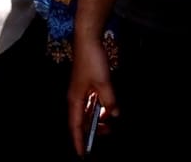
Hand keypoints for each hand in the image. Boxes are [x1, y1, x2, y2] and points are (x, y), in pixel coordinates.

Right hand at [68, 29, 117, 152]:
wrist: (88, 40)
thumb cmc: (93, 62)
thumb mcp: (104, 84)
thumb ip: (110, 101)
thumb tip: (114, 115)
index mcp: (75, 99)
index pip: (75, 126)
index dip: (78, 141)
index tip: (82, 155)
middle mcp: (75, 97)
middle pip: (81, 120)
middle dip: (90, 131)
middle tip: (105, 135)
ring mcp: (80, 90)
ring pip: (87, 111)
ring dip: (96, 119)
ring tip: (108, 124)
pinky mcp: (86, 84)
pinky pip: (91, 102)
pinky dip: (98, 108)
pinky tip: (108, 108)